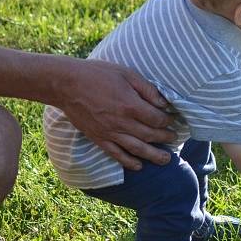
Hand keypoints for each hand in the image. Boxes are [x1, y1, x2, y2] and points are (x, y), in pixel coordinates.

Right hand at [56, 59, 174, 169]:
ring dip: (153, 155)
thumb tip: (164, 103)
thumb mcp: (127, 74)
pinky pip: (115, 154)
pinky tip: (138, 166)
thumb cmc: (98, 75)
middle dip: (165, 138)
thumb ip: (147, 89)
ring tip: (166, 159)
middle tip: (175, 138)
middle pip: (149, 135)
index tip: (172, 120)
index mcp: (130, 105)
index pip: (156, 119)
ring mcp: (109, 132)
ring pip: (136, 149)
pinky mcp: (98, 138)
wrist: (66, 84)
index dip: (167, 121)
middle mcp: (122, 122)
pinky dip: (128, 162)